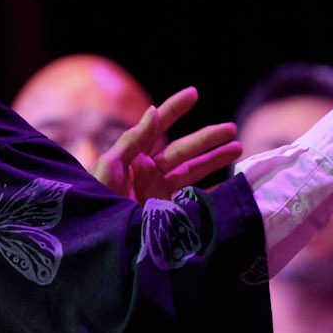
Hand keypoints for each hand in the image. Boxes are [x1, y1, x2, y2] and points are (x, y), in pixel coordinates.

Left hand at [92, 85, 242, 202]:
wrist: (97, 240)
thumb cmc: (95, 200)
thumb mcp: (109, 167)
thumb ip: (132, 140)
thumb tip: (154, 110)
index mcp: (134, 157)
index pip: (157, 128)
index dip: (175, 109)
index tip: (193, 93)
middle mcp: (149, 172)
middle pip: (184, 150)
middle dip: (208, 138)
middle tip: (232, 129)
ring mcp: (159, 193)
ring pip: (193, 171)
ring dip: (215, 160)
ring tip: (238, 149)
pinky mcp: (166, 214)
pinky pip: (194, 199)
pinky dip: (212, 193)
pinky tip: (229, 185)